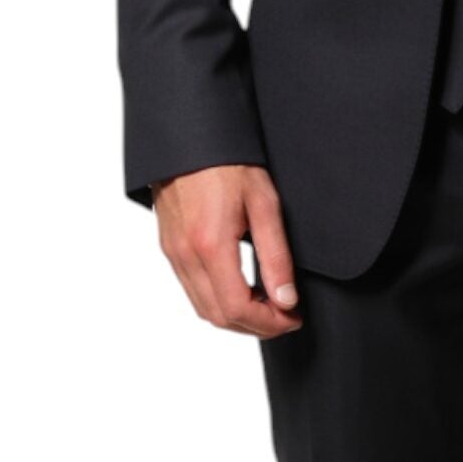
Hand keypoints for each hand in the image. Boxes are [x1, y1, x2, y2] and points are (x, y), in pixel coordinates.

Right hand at [153, 164, 302, 337]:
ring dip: (237, 317)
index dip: (270, 323)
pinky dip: (219, 301)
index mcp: (210, 245)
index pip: (238, 308)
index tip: (293, 317)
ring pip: (203, 308)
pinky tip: (243, 288)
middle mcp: (185, 255)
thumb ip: (276, 256)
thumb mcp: (264, 204)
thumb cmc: (227, 161)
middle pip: (219, 317)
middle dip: (256, 326)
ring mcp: (173, 253)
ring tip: (269, 305)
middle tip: (286, 316)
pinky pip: (192, 290)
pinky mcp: (169, 248)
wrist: (188, 135)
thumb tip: (286, 299)